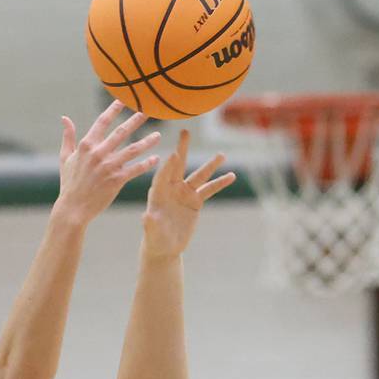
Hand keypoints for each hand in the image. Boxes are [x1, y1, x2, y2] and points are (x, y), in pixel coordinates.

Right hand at [56, 101, 160, 224]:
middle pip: (121, 132)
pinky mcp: (117, 180)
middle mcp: (99, 153)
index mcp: (86, 145)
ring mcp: (109, 166)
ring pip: (132, 150)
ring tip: (158, 134)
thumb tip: (65, 118)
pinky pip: (135, 169)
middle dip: (136, 120)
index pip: (102, 122)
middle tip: (148, 111)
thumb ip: (68, 137)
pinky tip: (156, 158)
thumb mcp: (65, 158)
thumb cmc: (69, 183)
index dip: (113, 109)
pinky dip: (146, 164)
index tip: (124, 100)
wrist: (73, 208)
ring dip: (147, 141)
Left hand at [142, 129, 235, 258]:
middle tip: (186, 131)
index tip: (174, 153)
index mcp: (158, 193)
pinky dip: (220, 183)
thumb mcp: (152, 232)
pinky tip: (232, 176)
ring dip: (210, 166)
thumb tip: (146, 216)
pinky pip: (209, 190)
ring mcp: (185, 193)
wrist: (165, 247)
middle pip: (178, 166)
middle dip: (182, 149)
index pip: (163, 176)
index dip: (169, 166)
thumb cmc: (155, 239)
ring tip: (222, 155)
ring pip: (198, 176)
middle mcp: (171, 188)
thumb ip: (150, 223)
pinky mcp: (195, 201)